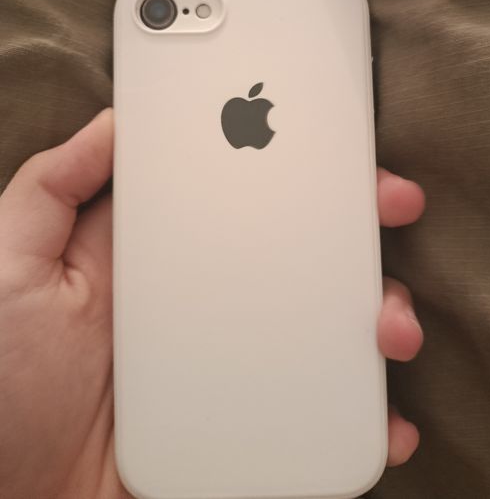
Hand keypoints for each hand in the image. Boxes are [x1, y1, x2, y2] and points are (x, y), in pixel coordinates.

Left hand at [0, 110, 423, 498]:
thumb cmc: (1, 383)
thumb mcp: (12, 265)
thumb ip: (50, 189)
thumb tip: (113, 122)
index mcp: (165, 256)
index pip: (238, 195)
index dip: (289, 165)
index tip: (335, 146)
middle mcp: (208, 301)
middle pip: (298, 253)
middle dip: (353, 226)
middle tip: (391, 204)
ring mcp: (235, 363)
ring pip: (323, 326)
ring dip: (374, 316)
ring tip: (388, 326)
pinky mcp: (248, 426)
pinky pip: (320, 413)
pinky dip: (363, 414)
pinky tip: (383, 416)